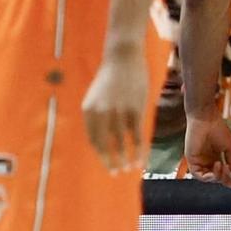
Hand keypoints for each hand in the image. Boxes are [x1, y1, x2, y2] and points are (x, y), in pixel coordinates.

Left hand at [82, 45, 150, 172]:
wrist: (123, 57)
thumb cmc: (110, 78)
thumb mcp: (96, 97)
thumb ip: (97, 117)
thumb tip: (103, 141)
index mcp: (88, 111)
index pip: (93, 140)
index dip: (101, 155)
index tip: (107, 166)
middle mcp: (101, 113)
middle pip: (106, 144)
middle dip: (112, 161)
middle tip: (117, 173)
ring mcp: (119, 111)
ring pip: (122, 142)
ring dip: (126, 158)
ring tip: (130, 168)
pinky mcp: (135, 109)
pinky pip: (137, 134)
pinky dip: (140, 149)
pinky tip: (142, 158)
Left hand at [183, 109, 230, 185]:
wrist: (206, 119)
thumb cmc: (218, 128)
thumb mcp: (229, 146)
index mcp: (215, 156)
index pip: (221, 172)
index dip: (227, 180)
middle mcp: (206, 160)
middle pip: (214, 177)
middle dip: (223, 178)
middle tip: (230, 173)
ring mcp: (198, 160)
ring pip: (206, 178)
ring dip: (216, 177)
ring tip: (222, 167)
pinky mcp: (191, 159)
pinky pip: (198, 175)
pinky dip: (207, 176)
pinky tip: (215, 169)